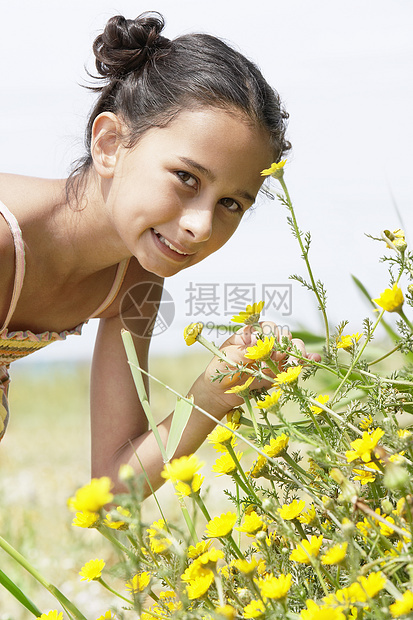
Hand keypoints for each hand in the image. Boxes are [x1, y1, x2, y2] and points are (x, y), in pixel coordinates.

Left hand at [199, 321, 320, 411]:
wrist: (220, 392)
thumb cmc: (220, 370)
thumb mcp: (227, 357)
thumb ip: (242, 350)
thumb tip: (258, 343)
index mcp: (251, 334)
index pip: (266, 327)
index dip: (269, 334)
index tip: (265, 345)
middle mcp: (265, 343)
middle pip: (282, 334)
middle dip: (283, 343)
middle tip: (277, 356)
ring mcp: (274, 356)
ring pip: (292, 347)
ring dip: (297, 351)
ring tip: (295, 360)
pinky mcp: (280, 370)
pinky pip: (296, 363)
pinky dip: (306, 361)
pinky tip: (314, 360)